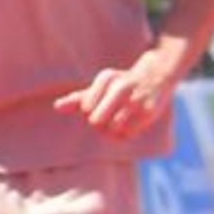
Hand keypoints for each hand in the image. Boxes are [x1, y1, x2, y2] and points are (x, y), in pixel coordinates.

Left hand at [55, 49, 177, 139]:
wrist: (156, 77)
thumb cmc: (119, 86)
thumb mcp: (99, 88)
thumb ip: (77, 99)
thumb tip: (57, 106)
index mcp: (106, 77)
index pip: (85, 107)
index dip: (88, 112)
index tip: (96, 106)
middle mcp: (122, 86)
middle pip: (96, 120)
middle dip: (97, 124)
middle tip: (103, 120)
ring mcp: (137, 99)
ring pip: (111, 129)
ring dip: (109, 132)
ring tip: (113, 125)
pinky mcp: (149, 112)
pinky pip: (127, 134)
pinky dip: (122, 136)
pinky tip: (125, 129)